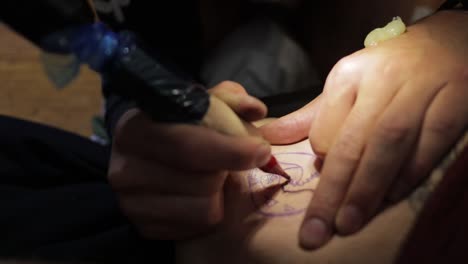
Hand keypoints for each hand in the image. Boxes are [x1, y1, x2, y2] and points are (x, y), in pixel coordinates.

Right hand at [108, 81, 269, 239]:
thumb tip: (256, 109)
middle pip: (202, 180)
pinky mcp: (145, 228)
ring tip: (208, 177)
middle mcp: (125, 168)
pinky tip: (198, 195)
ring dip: (219, 192)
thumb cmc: (181, 127)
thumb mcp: (203, 104)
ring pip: (205, 207)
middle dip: (226, 170)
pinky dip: (209, 211)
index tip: (262, 151)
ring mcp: (131, 203)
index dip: (230, 149)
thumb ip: (231, 100)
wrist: (148, 155)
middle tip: (227, 161)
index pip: (187, 145)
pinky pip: (198, 227)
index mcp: (135, 128)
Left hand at [262, 11, 467, 248]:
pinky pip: (430, 143)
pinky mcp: (454, 101)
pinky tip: (391, 198)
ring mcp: (420, 90)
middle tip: (317, 230)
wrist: (444, 42)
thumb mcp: (345, 84)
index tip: (319, 179)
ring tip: (348, 223)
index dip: (321, 157)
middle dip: (333, 188)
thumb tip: (269, 137)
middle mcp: (381, 80)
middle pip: (353, 141)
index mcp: (348, 76)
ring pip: (389, 143)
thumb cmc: (385, 71)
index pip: (326, 126)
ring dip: (368, 187)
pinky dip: (409, 174)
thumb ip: (310, 116)